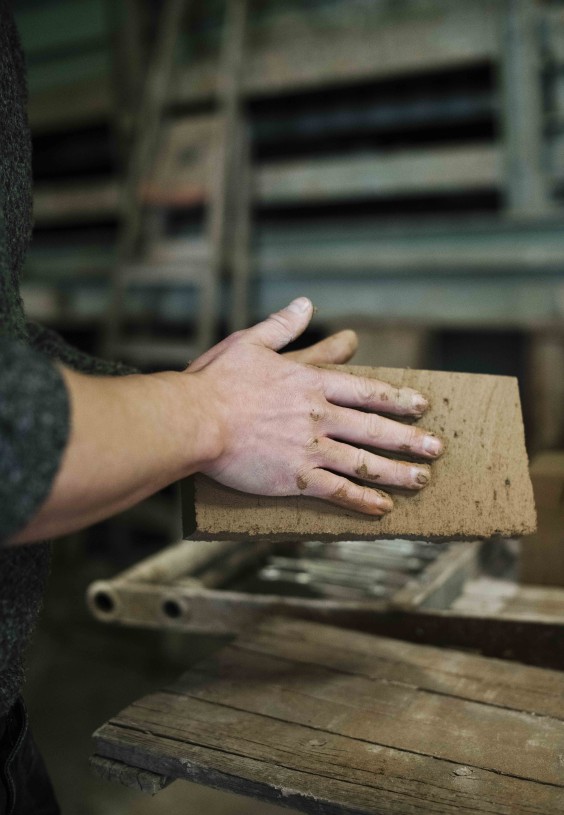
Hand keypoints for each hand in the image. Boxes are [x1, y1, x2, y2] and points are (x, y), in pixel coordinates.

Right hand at [187, 298, 442, 514]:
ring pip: (365, 462)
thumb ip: (283, 326)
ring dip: (397, 473)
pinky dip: (362, 500)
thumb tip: (306, 304)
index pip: (367, 390)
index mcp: (311, 382)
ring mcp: (310, 448)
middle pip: (375, 428)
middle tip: (437, 448)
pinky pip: (338, 491)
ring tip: (422, 480)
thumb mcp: (251, 342)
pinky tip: (382, 508)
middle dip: (410, 440)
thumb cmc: (217, 381)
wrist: (194, 420)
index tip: (422, 406)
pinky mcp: (296, 477)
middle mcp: (319, 415)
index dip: (398, 399)